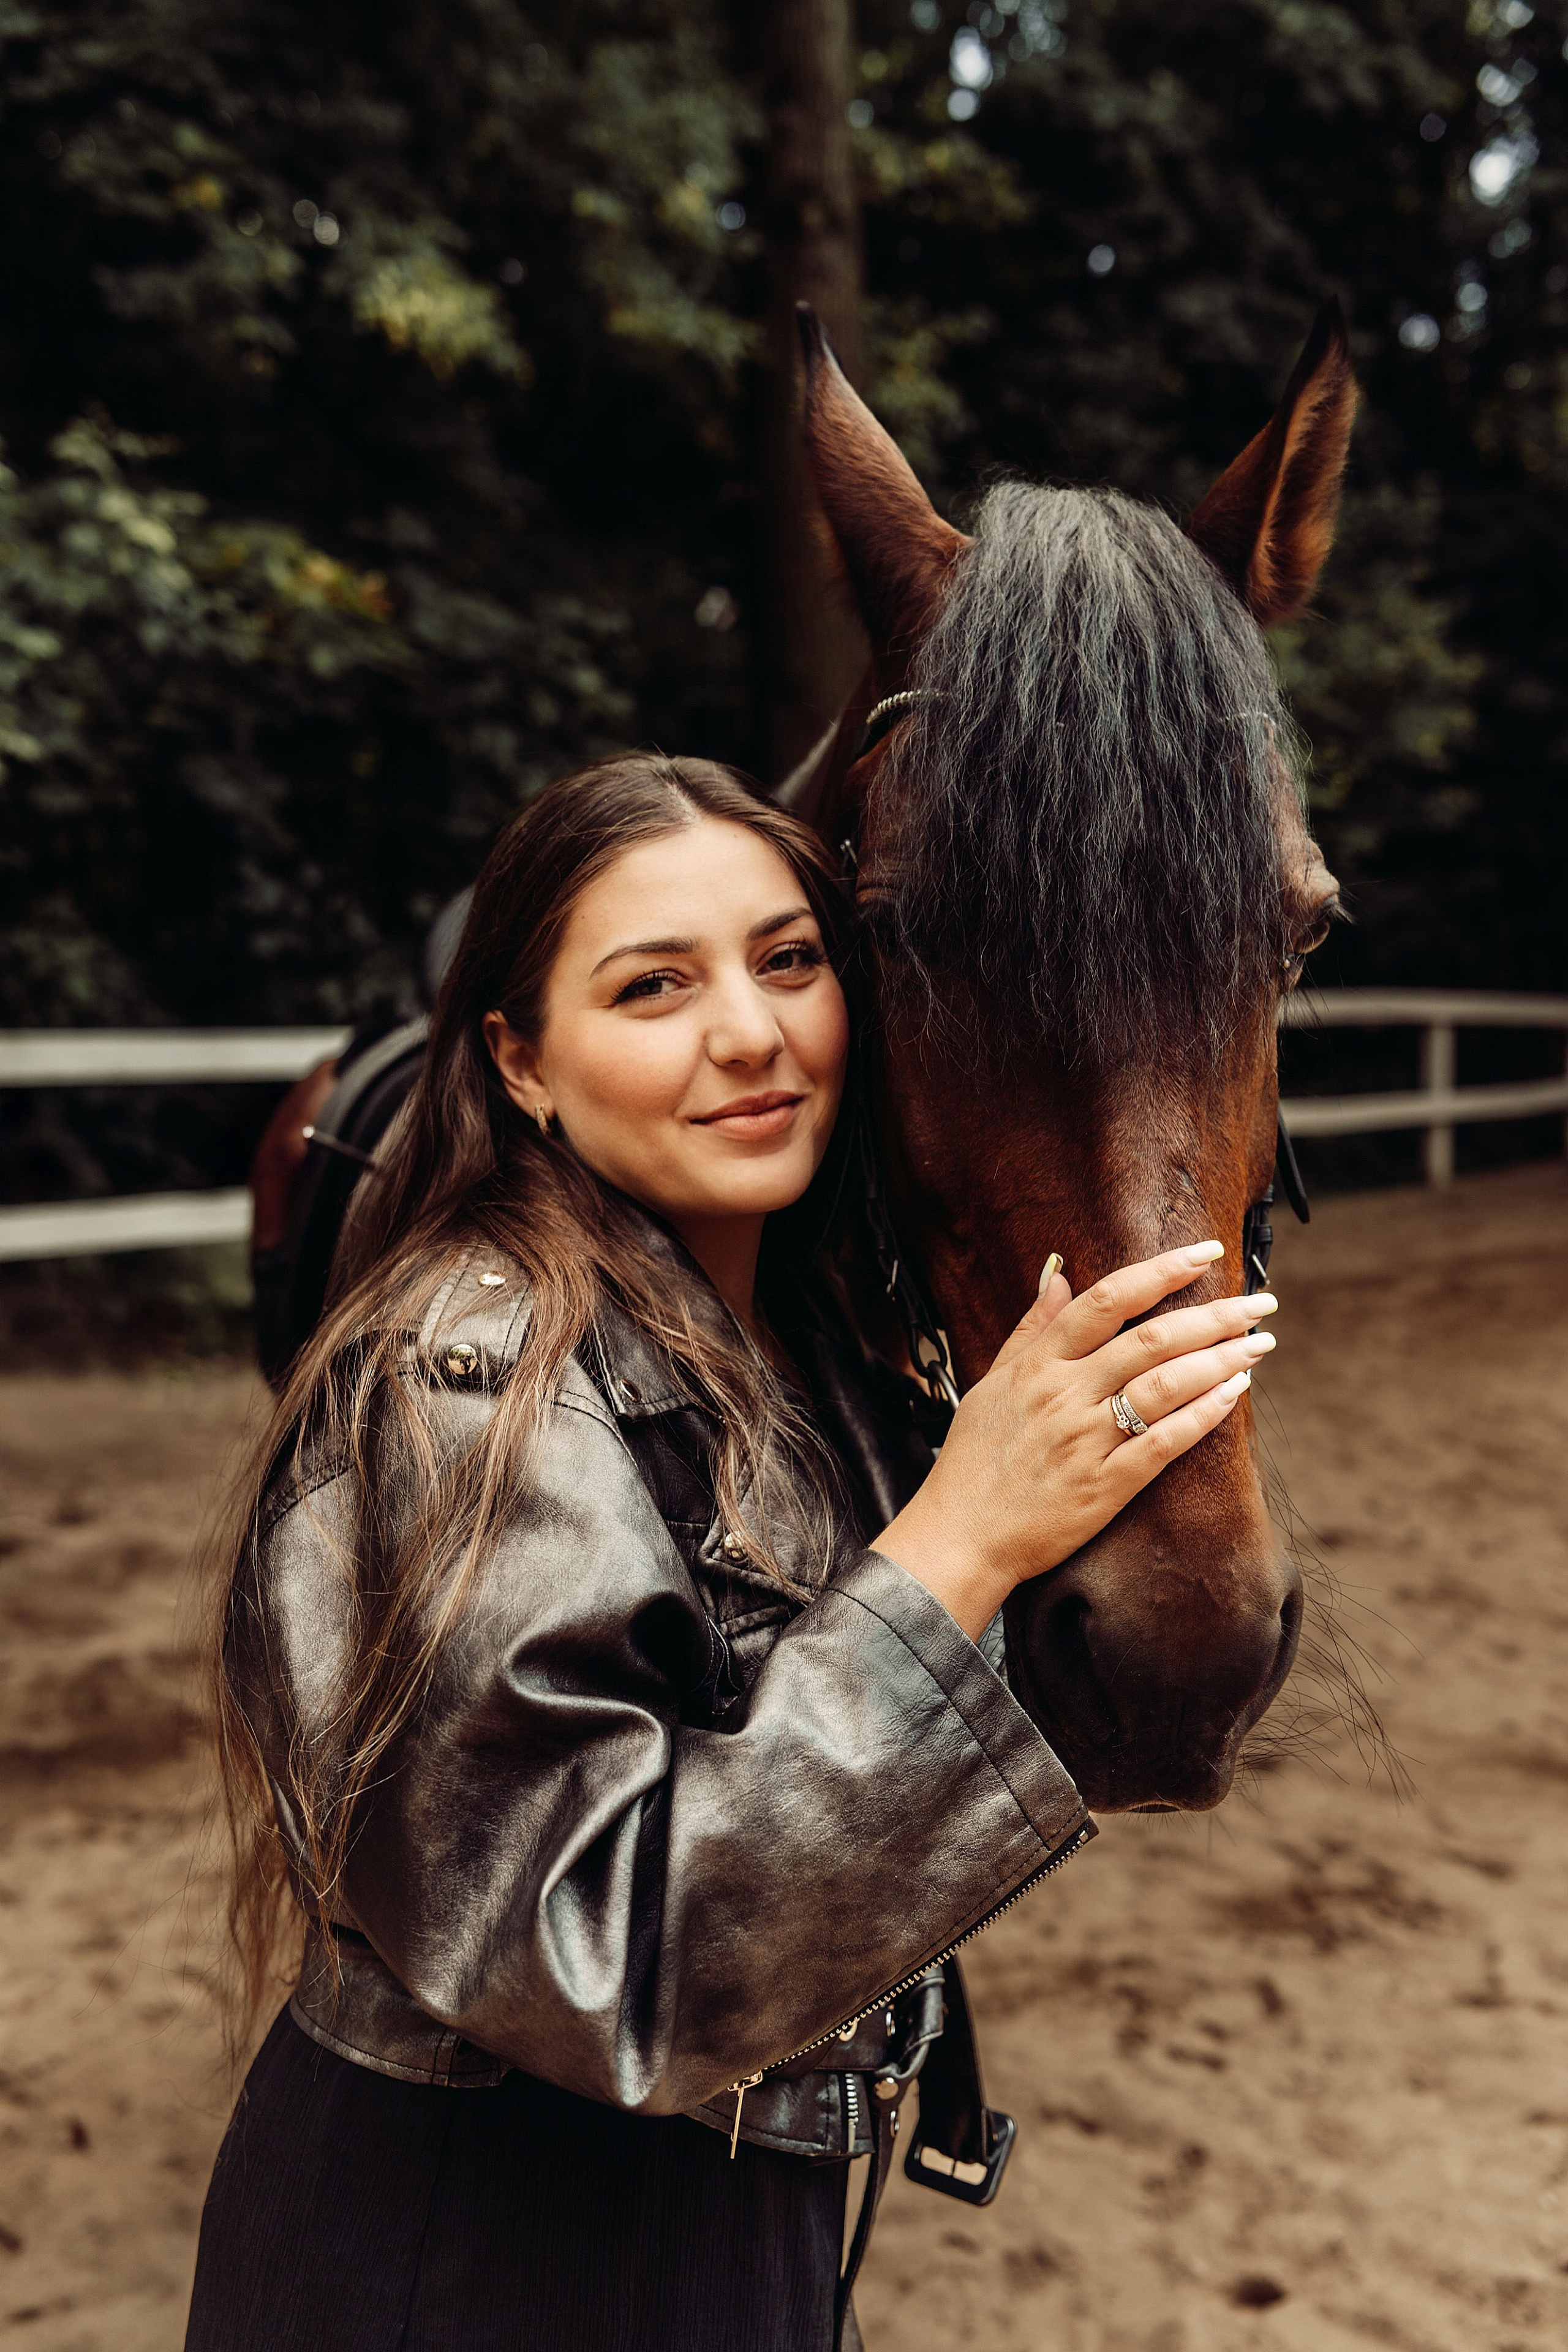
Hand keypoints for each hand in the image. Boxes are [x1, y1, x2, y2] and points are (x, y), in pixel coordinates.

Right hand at [876, 1242, 1275, 1641]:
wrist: (961, 1534)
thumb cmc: (974, 1459)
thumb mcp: (993, 1381)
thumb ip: (1032, 1326)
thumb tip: (1058, 1273)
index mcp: (1037, 1364)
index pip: (1107, 1300)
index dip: (1161, 1271)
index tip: (1204, 1253)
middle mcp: (1064, 1395)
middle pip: (1151, 1340)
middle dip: (1214, 1316)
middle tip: (1258, 1303)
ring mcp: (1086, 1440)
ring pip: (1165, 1386)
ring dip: (1220, 1360)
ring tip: (1259, 1343)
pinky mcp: (1105, 1486)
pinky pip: (1165, 1443)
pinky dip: (1204, 1414)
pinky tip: (1234, 1392)